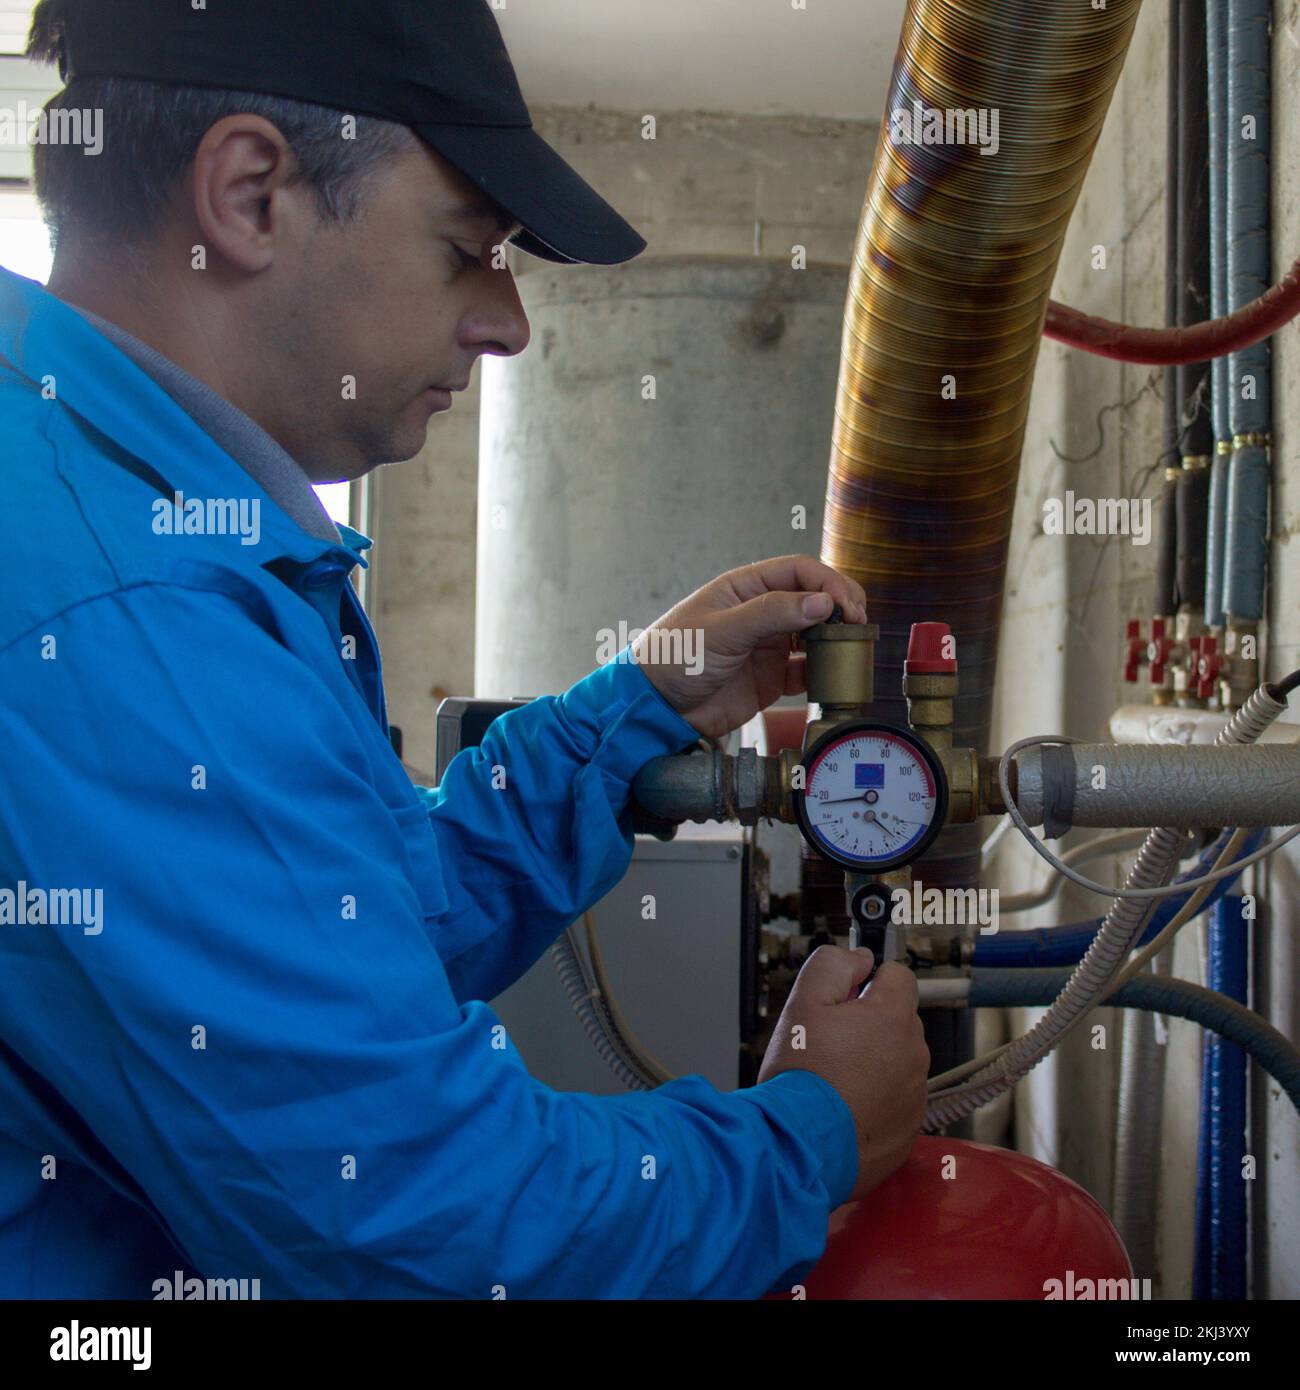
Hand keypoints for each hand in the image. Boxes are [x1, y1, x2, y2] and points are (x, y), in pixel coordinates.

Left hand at [632, 555, 868, 739]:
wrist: (655, 707)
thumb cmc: (674, 655)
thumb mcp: (722, 630)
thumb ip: (772, 614)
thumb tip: (822, 601)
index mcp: (746, 588)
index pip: (799, 571)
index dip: (828, 583)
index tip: (847, 604)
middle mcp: (761, 612)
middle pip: (814, 600)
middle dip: (840, 608)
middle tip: (859, 624)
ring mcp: (768, 645)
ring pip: (815, 635)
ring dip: (837, 639)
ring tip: (853, 649)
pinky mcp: (771, 678)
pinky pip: (807, 671)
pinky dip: (824, 672)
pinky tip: (833, 674)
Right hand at [757, 945, 928, 1202]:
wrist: (800, 1146)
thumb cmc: (801, 1076)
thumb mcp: (803, 1002)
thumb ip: (833, 965)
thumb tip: (859, 957)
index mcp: (893, 1017)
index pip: (899, 976)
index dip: (867, 982)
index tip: (845, 999)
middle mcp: (914, 1053)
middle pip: (898, 1020)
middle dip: (869, 1024)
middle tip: (830, 1043)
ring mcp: (915, 1094)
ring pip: (897, 1061)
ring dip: (873, 1062)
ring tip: (833, 1079)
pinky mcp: (909, 1129)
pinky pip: (896, 1100)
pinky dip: (876, 1100)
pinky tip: (843, 1107)